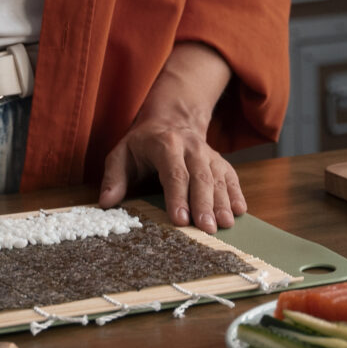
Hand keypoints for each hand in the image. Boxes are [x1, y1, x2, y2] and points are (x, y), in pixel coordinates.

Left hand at [98, 42, 245, 228]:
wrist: (172, 118)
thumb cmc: (143, 143)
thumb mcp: (121, 154)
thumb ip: (113, 177)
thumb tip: (106, 203)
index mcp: (165, 145)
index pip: (174, 173)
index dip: (178, 197)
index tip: (180, 220)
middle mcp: (191, 148)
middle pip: (200, 177)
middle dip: (204, 204)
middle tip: (207, 228)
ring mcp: (208, 154)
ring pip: (218, 178)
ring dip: (223, 202)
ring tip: (225, 225)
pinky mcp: (219, 161)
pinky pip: (230, 176)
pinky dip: (236, 193)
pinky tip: (240, 211)